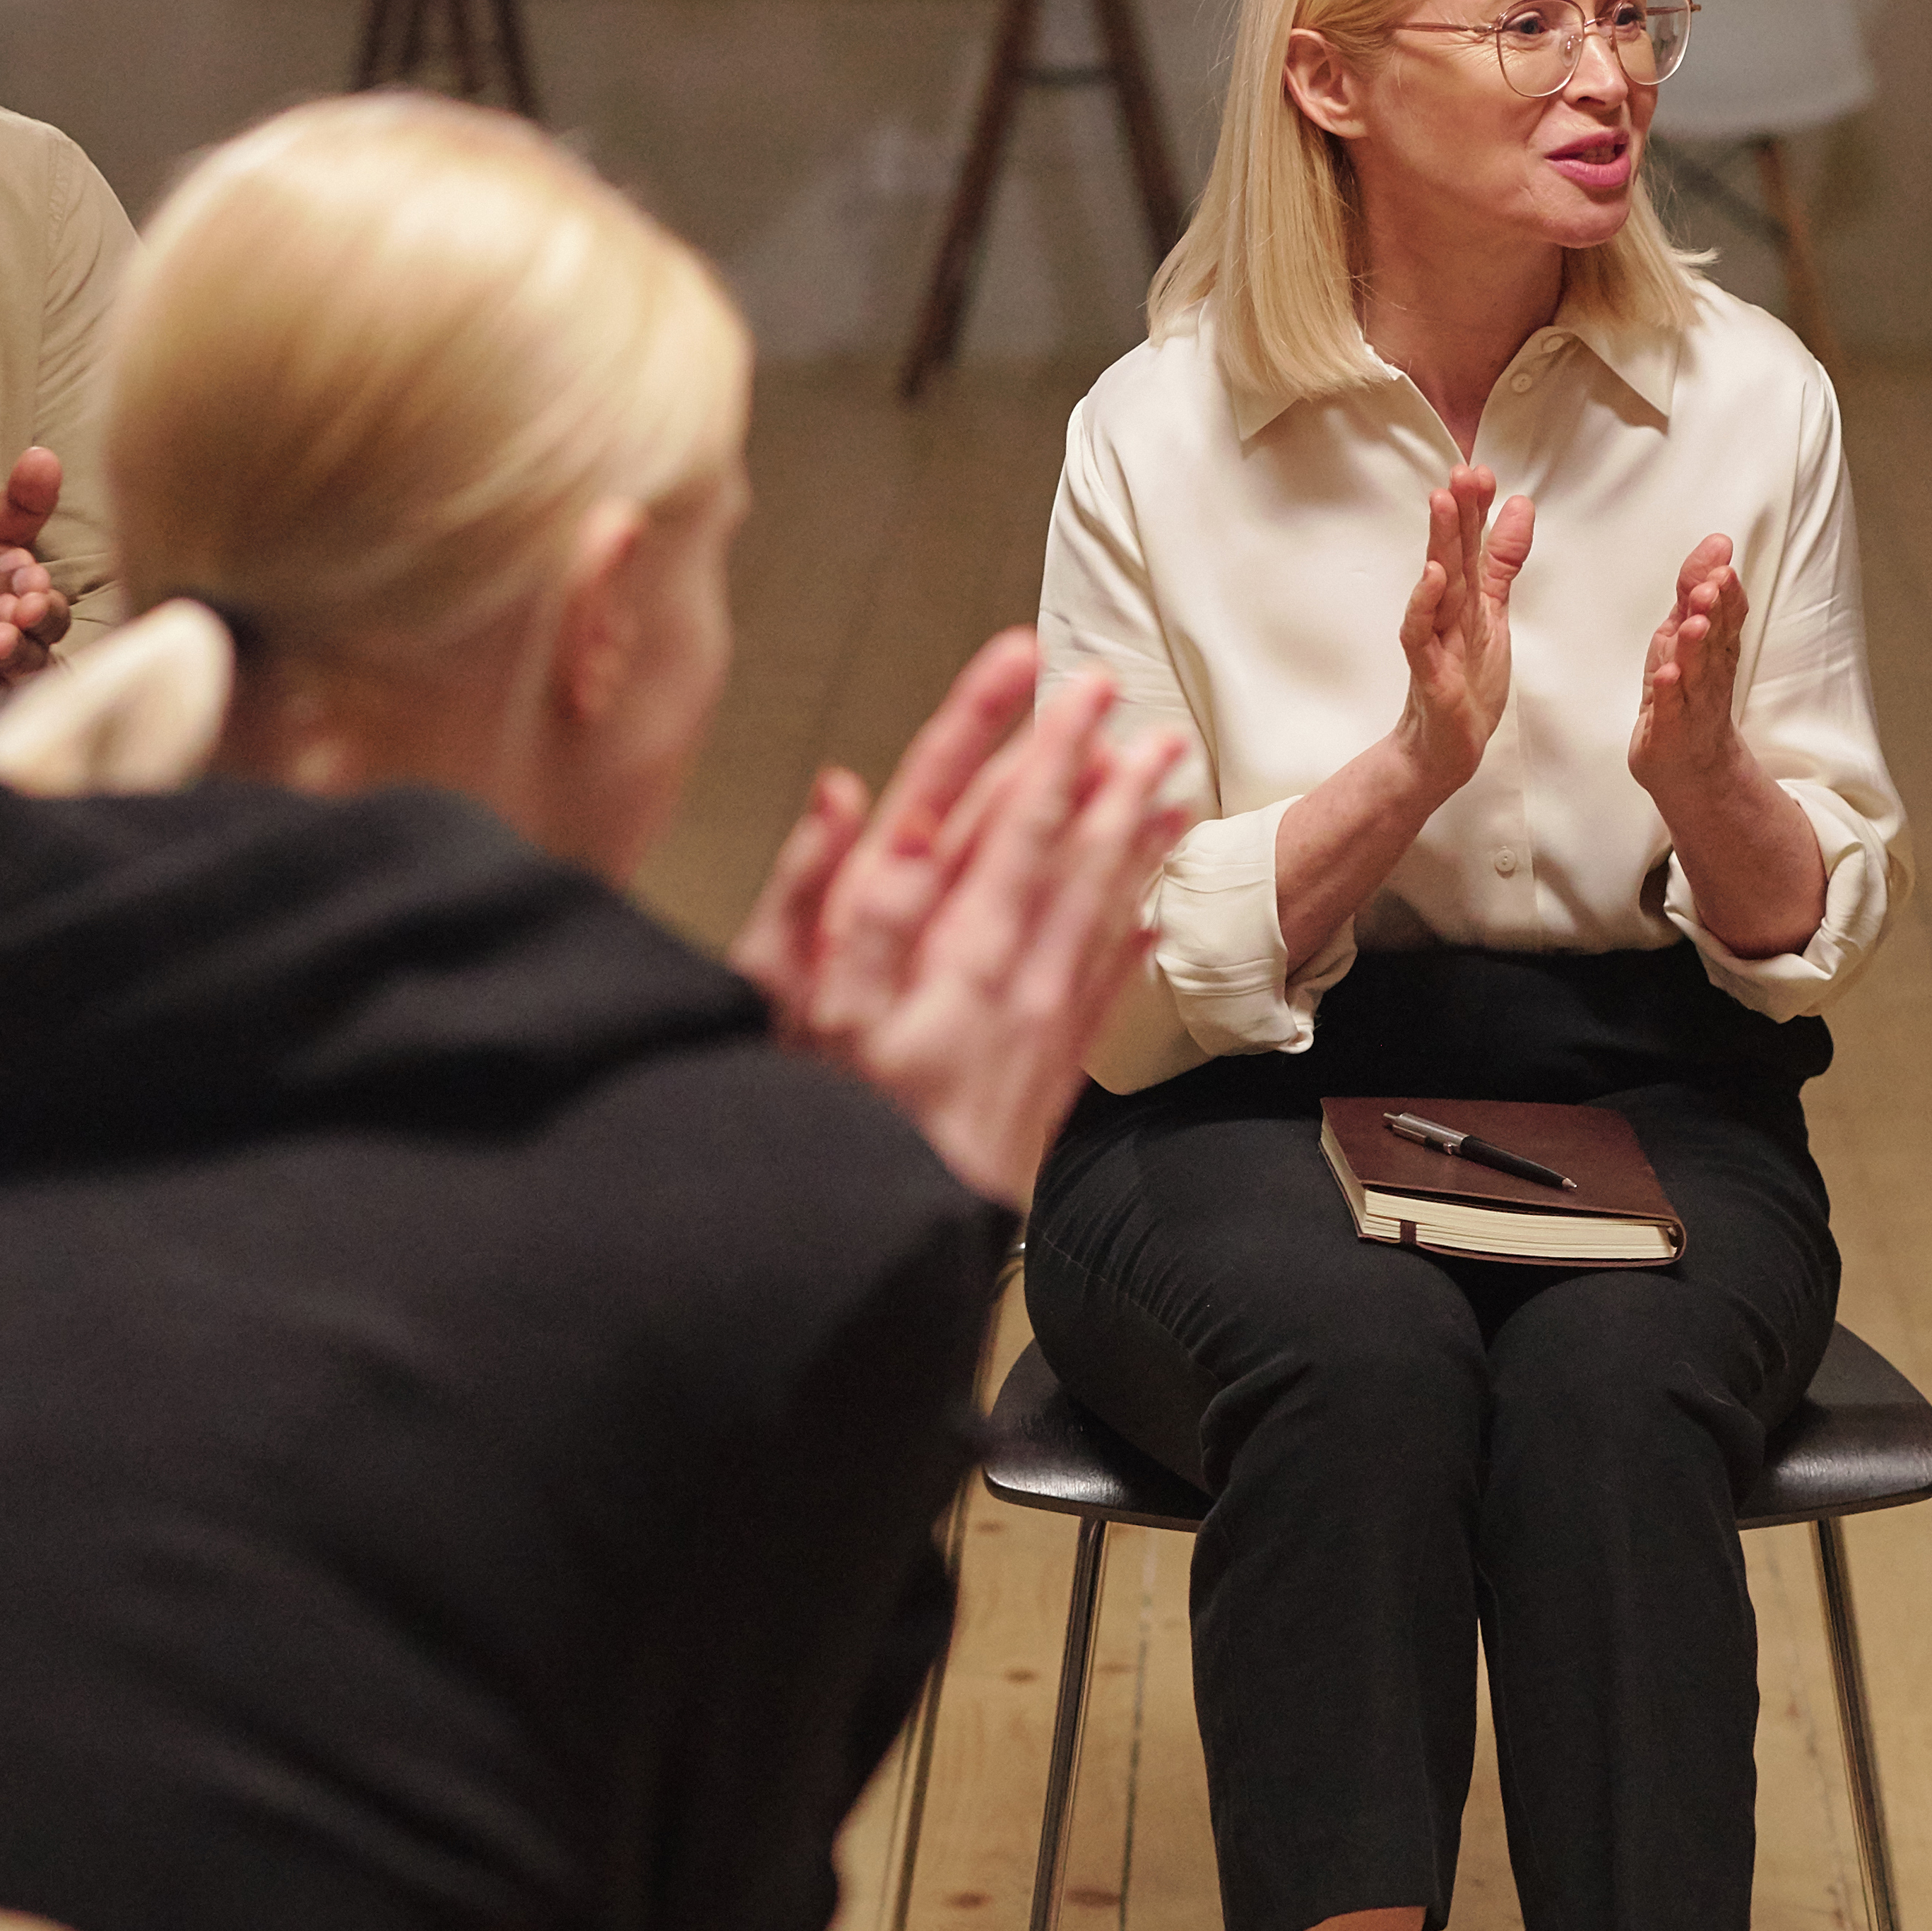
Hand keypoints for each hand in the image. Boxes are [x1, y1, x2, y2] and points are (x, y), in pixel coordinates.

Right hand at [734, 629, 1200, 1208]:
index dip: (990, 738)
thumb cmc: (805, 1134)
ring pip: (1086, 911)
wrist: (870, 1261)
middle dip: (1076, 765)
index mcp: (900, 956)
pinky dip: (1130, 947)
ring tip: (1164, 773)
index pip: (954, 818)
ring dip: (1126, 836)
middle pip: (1035, 851)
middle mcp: (973, 985)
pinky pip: (1101, 997)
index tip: (1023, 669)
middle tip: (1110, 692)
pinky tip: (1157, 911)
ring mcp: (1021, 1036)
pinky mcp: (1045, 1087)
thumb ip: (800, 900)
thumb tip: (840, 795)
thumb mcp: (767, 1013)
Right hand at [1391, 465, 1530, 798]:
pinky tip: (1432, 576)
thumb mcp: (1493, 610)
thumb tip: (1519, 505)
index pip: (1470, 544)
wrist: (1447, 746)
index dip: (1476, 509)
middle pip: (1452, 555)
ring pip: (1437, 586)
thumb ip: (1502, 560)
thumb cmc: (1467, 679)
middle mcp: (1447, 612)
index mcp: (1467, 597)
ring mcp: (1435, 640)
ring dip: (1440, 543)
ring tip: (1443, 502)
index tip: (1482, 470)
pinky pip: (1420, 634)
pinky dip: (1424, 604)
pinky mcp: (1428, 672)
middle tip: (1464, 471)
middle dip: (1458, 512)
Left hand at [1624, 532, 1755, 813]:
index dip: (1726, 591)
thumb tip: (1716, 543)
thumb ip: (1696, 590)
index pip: (1728, 616)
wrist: (1692, 767)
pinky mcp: (1670, 731)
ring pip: (1696, 673)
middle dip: (1715, 611)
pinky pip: (1671, 711)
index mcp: (1716, 649)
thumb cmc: (1687, 693)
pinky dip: (1670, 694)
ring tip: (1694, 622)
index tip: (1723, 564)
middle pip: (1715, 640)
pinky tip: (1668, 676)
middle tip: (1713, 585)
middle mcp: (1710, 675)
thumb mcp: (1686, 634)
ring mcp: (1692, 704)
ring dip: (1695, 646)